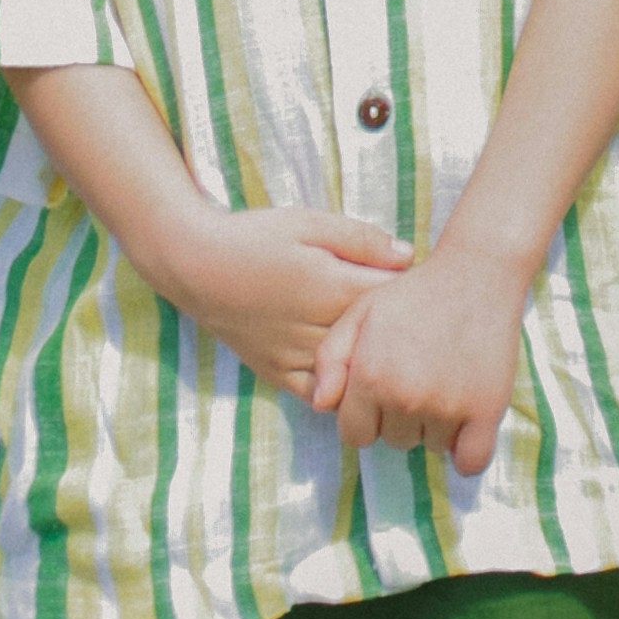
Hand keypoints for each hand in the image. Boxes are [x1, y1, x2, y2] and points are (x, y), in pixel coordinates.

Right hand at [174, 204, 408, 386]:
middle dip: (401, 331)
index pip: (394, 299)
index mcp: (331, 287)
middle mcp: (317, 329)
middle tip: (415, 320)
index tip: (425, 287)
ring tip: (390, 350)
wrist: (193, 264)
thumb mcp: (308, 222)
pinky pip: (320, 396)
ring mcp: (296, 357)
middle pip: (379, 339)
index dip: (414, 294)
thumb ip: (360, 240)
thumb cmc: (254, 236)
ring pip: (353, 373)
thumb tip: (408, 256)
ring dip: (374, 362)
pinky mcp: (277, 373)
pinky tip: (353, 378)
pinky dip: (340, 389)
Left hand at [316, 230, 528, 474]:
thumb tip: (321, 406)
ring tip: (443, 384)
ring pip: (430, 447)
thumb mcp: (360, 313)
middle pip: (394, 441)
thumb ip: (331, 358)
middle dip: (400, 418)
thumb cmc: (413, 293)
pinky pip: (470, 462)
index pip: (355, 435)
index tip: (382, 396)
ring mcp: (446, 407)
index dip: (365, 418)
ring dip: (435, 427)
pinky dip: (466, 452)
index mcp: (371, 377)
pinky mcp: (485, 411)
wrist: (475, 274)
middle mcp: (405, 398)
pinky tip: (466, 425)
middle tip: (418, 379)